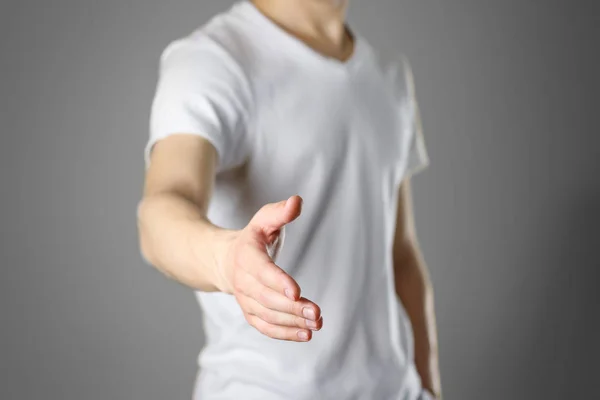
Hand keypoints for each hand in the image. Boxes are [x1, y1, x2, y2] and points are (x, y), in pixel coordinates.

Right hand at [219, 195, 322, 341]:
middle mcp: (243, 281)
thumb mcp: (263, 220)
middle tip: (316, 312)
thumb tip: (297, 201)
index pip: (262, 271)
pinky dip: (284, 333)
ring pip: (268, 315)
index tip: (297, 291)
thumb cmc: (252, 239)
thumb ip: (280, 212)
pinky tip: (305, 334)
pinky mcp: (251, 313)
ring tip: (316, 323)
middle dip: (292, 307)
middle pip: (267, 298)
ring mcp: (245, 299)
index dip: (278, 281)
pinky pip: (266, 327)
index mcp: (246, 255)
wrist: (224, 261)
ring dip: (292, 322)